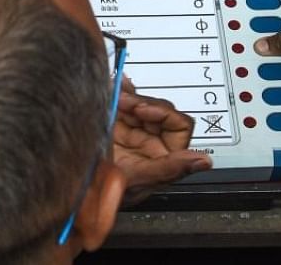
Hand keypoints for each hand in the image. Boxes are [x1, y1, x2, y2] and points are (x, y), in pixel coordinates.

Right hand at [113, 87, 211, 204]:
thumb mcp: (139, 180)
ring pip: (141, 103)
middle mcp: (151, 142)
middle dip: (141, 103)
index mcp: (164, 156)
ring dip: (129, 95)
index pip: (180, 126)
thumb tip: (203, 162)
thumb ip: (170, 169)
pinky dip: (119, 91)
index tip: (143, 110)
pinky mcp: (114, 125)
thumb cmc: (108, 195)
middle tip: (123, 102)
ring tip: (114, 95)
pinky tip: (114, 86)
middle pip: (159, 110)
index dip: (165, 114)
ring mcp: (133, 131)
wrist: (77, 189)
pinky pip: (122, 102)